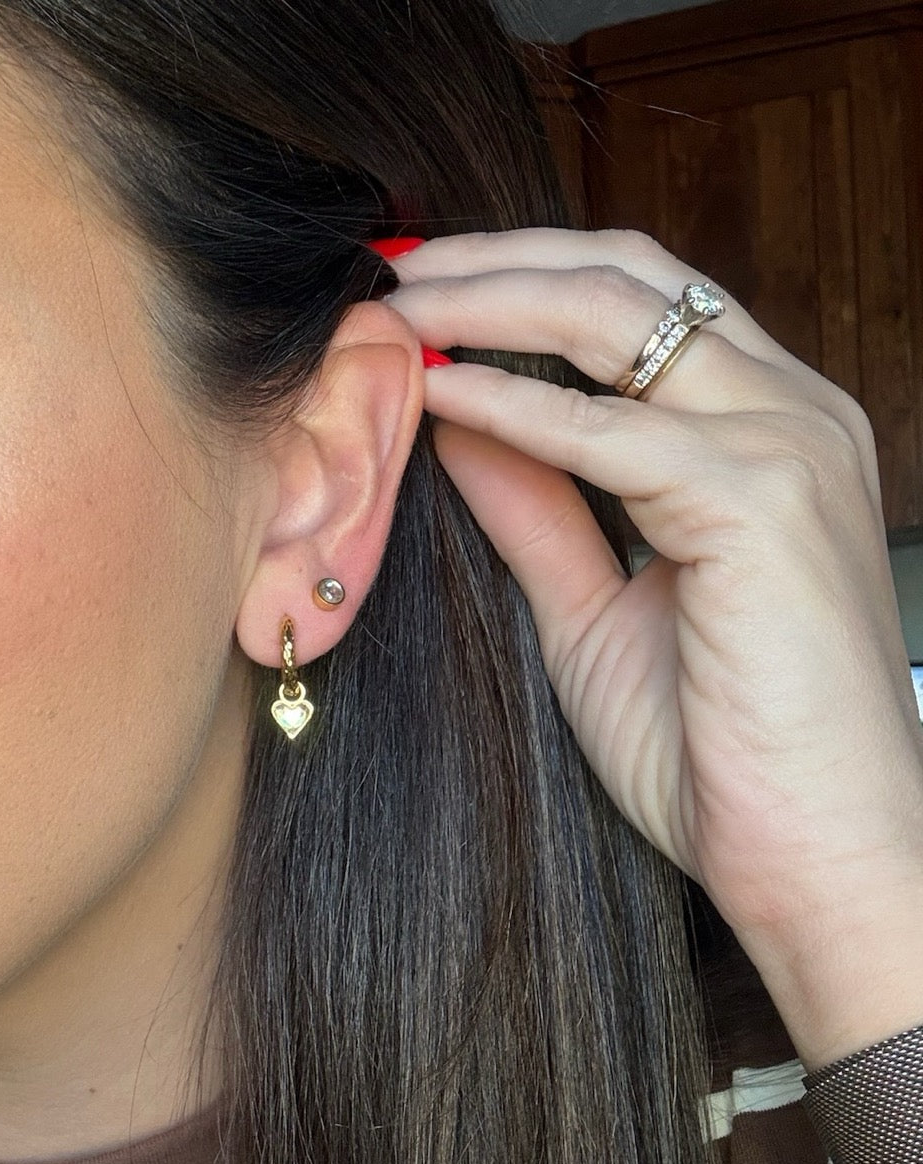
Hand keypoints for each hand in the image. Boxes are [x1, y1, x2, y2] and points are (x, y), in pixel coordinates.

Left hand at [381, 229, 922, 983]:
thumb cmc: (721, 746)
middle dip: (494, 260)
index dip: (521, 278)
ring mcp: (787, 446)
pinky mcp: (759, 503)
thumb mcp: (596, 608)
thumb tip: (460, 422)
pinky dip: (513, 404)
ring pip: (618, 319)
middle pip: (627, 277)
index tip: (421, 292)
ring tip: (395, 308)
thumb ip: (538, 508)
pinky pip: (610, 430)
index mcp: (765, 428)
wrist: (814, 858)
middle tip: (393, 268)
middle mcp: (791, 411)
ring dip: (490, 302)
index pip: (639, 302)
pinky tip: (436, 391)